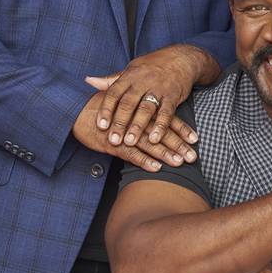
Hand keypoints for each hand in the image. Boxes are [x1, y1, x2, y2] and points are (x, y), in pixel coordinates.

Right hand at [73, 91, 190, 170]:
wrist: (76, 110)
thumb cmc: (103, 107)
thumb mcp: (126, 104)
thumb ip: (142, 109)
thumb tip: (159, 118)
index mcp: (141, 109)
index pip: (166, 119)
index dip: (182, 129)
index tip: (196, 139)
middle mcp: (136, 120)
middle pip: (162, 133)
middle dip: (179, 145)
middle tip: (193, 156)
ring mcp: (124, 132)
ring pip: (149, 144)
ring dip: (165, 154)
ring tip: (180, 163)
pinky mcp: (112, 143)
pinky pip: (131, 154)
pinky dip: (144, 161)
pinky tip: (157, 168)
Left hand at [85, 44, 216, 155]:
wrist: (181, 58)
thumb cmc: (153, 66)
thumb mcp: (131, 69)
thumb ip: (111, 79)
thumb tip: (88, 80)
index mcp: (129, 76)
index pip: (114, 93)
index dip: (106, 110)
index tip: (100, 126)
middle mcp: (142, 82)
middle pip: (128, 103)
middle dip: (120, 123)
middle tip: (113, 140)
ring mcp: (158, 88)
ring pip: (146, 109)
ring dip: (137, 126)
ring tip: (130, 142)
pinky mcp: (173, 96)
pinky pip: (166, 112)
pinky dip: (161, 126)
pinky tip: (155, 139)